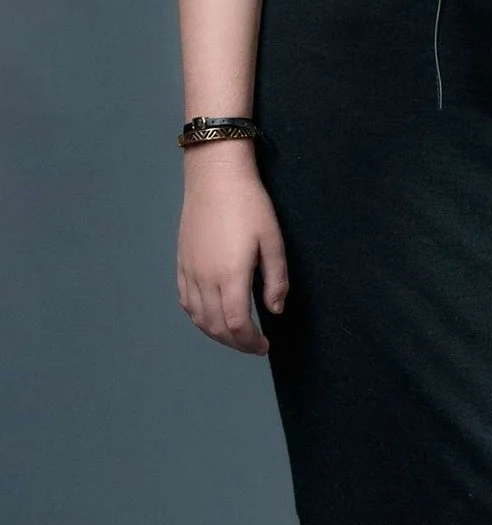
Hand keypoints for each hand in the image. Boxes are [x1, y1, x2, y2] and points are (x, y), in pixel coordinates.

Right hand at [177, 148, 288, 353]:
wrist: (215, 177)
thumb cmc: (249, 205)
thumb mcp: (273, 240)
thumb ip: (276, 279)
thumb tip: (275, 310)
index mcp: (231, 275)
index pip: (237, 324)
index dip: (250, 342)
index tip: (265, 346)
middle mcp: (205, 278)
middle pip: (216, 326)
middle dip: (236, 343)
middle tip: (254, 347)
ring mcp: (190, 271)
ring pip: (198, 317)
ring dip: (216, 334)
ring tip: (235, 337)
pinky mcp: (181, 263)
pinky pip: (186, 301)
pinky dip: (198, 317)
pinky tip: (210, 317)